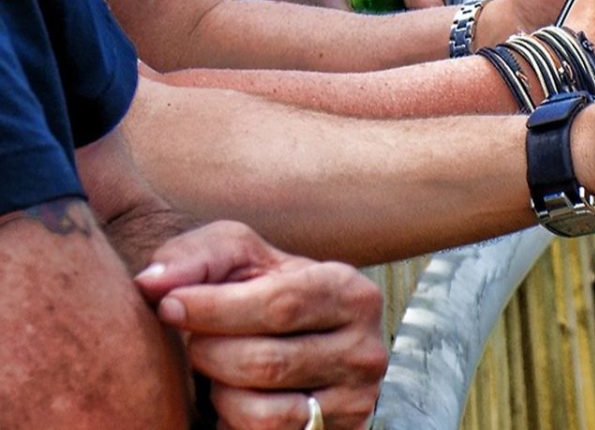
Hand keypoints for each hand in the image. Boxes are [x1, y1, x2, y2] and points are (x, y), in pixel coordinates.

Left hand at [135, 221, 387, 429]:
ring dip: (220, 393)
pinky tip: (232, 397)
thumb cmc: (259, 292)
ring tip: (216, 371)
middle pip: (267, 363)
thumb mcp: (239, 258)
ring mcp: (356, 403)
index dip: (214, 309)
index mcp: (352, 293)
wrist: (295, 340)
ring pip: (264, 413)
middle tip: (194, 341)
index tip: (170, 306)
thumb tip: (152, 284)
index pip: (280, 306)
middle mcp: (366, 351)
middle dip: (210, 353)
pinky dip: (233, 422)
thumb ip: (197, 257)